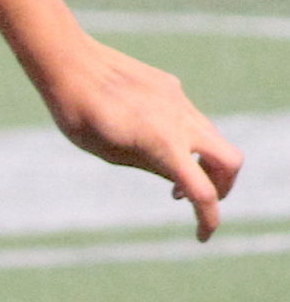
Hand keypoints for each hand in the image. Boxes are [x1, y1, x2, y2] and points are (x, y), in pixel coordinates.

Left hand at [41, 38, 242, 240]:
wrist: (71, 65)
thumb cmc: (81, 116)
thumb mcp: (113, 154)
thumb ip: (152, 165)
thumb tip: (180, 178)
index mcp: (165, 145)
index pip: (203, 192)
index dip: (208, 220)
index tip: (202, 236)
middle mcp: (181, 121)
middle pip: (230, 161)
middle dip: (224, 186)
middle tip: (202, 201)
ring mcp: (180, 101)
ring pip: (213, 137)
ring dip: (204, 163)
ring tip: (173, 180)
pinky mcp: (171, 87)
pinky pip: (191, 118)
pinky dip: (187, 139)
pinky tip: (154, 140)